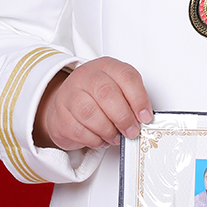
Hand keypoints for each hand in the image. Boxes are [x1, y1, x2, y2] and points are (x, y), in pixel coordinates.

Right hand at [32, 58, 152, 150]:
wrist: (65, 105)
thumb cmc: (95, 98)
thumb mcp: (117, 89)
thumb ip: (130, 100)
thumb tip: (143, 118)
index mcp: (106, 66)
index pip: (126, 76)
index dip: (139, 99)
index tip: (145, 117)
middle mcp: (86, 76)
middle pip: (107, 93)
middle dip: (123, 117)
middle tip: (132, 131)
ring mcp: (69, 94)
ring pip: (90, 113)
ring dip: (108, 130)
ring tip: (116, 137)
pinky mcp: (60, 115)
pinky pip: (79, 131)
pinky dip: (94, 139)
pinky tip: (100, 139)